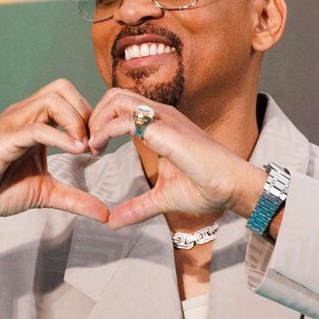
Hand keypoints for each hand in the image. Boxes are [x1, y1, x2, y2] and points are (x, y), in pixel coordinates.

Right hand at [0, 79, 108, 222]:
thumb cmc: (0, 189)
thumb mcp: (47, 194)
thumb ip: (76, 199)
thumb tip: (106, 214)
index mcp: (36, 121)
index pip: (70, 98)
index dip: (91, 117)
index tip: (99, 147)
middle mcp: (25, 114)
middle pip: (63, 87)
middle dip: (86, 112)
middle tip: (94, 144)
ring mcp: (14, 123)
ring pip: (52, 99)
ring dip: (75, 121)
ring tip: (84, 148)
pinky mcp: (5, 138)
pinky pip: (37, 127)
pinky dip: (60, 137)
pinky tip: (75, 151)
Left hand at [88, 89, 264, 228]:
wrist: (232, 187)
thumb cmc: (206, 187)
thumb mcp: (162, 198)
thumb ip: (137, 207)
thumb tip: (113, 222)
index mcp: (161, 124)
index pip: (122, 106)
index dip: (102, 122)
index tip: (93, 148)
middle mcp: (161, 114)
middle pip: (114, 95)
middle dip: (94, 116)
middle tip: (87, 145)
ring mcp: (163, 119)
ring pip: (116, 100)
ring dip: (96, 121)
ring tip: (91, 147)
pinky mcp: (164, 130)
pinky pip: (125, 120)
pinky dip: (104, 131)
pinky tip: (98, 149)